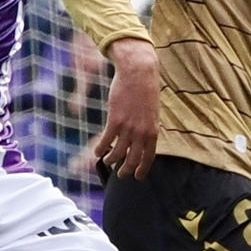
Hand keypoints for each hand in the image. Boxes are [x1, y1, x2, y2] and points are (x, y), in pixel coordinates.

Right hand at [96, 37, 160, 178]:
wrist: (138, 73)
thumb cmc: (145, 90)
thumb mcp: (152, 112)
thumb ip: (147, 127)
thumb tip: (140, 140)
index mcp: (153, 131)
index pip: (148, 157)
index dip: (142, 170)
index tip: (138, 177)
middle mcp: (141, 133)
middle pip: (132, 159)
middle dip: (125, 170)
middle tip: (120, 174)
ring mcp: (128, 127)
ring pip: (117, 153)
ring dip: (111, 160)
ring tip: (107, 162)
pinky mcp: (114, 120)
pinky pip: (106, 141)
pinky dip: (100, 149)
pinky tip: (97, 152)